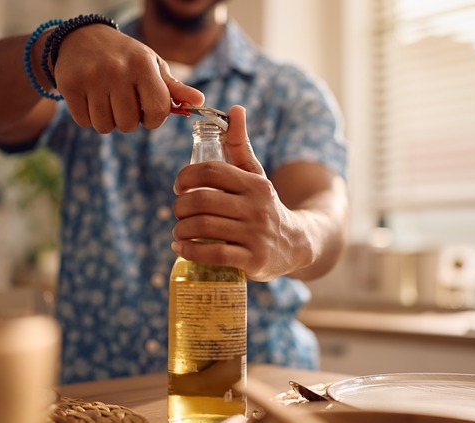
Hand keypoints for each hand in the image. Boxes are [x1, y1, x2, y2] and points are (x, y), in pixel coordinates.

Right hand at [53, 25, 203, 132]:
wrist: (81, 38)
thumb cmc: (125, 57)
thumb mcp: (151, 66)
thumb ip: (173, 88)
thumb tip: (200, 102)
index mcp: (143, 65)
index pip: (158, 111)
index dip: (155, 118)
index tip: (148, 111)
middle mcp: (117, 70)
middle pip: (129, 124)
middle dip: (128, 120)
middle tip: (123, 102)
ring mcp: (91, 78)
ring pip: (106, 126)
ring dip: (108, 120)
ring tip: (107, 100)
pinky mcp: (69, 85)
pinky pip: (85, 122)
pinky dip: (89, 117)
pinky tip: (90, 99)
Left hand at [171, 105, 309, 281]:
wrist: (296, 244)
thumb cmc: (265, 205)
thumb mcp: (256, 174)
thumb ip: (241, 144)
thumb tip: (235, 109)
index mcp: (254, 184)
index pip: (211, 171)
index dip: (186, 177)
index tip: (178, 187)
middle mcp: (257, 208)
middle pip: (202, 201)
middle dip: (180, 207)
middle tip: (177, 212)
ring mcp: (256, 235)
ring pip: (204, 228)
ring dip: (181, 230)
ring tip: (178, 232)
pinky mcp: (253, 261)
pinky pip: (214, 255)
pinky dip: (191, 252)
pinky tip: (182, 249)